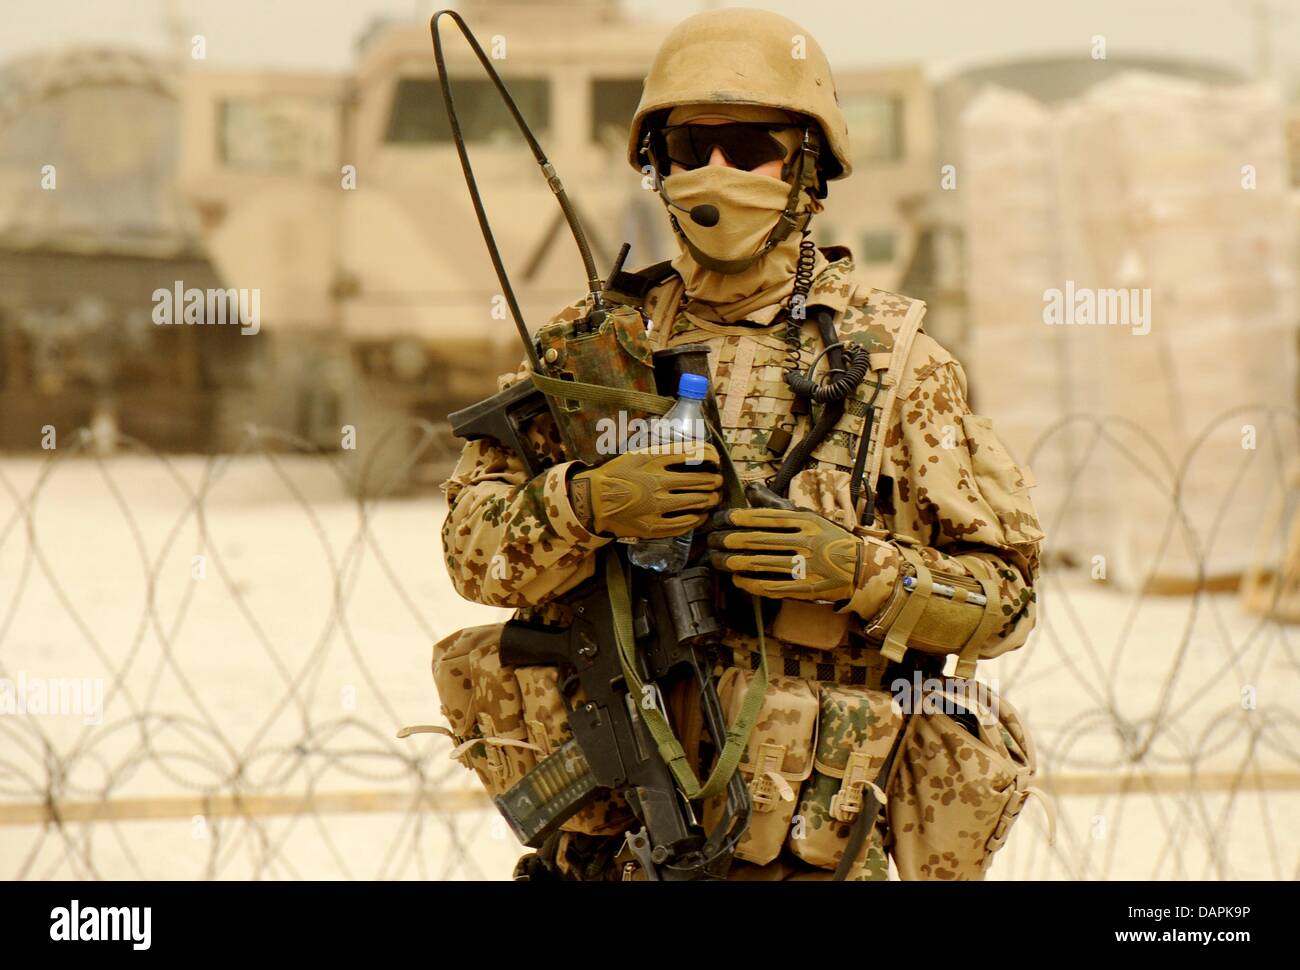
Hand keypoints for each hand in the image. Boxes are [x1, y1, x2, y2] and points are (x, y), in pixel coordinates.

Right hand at [569, 444, 723, 538]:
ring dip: (709, 499)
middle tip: (717, 481)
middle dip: (714, 481)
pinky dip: (698, 518)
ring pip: (696, 502)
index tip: (715, 459)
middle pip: (700, 480)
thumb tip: (691, 450)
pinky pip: (685, 523)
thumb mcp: (635, 454)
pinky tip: (701, 515)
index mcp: (652, 460)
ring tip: (712, 497)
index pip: (693, 453)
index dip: (710, 456)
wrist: (593, 501)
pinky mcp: (654, 526)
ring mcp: (657, 506)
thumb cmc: (615, 475)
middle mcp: (657, 481)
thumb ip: (662, 452)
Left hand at [707, 507, 861, 601]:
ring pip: (758, 563)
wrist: (860, 569)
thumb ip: (777, 505)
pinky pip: (768, 585)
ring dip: (731, 562)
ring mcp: (804, 566)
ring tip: (716, 560)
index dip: (737, 518)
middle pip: (756, 540)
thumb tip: (750, 488)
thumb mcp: (808, 517)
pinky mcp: (803, 588)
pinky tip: (736, 578)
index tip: (719, 519)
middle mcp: (805, 542)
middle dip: (727, 540)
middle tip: (711, 541)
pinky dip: (748, 582)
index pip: (764, 517)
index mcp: (806, 521)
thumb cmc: (829, 539)